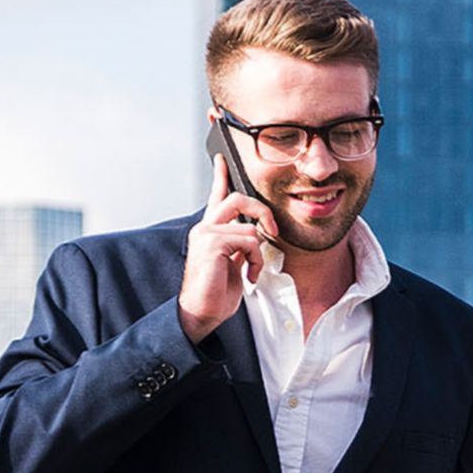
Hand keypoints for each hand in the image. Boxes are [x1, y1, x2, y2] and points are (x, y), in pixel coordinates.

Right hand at [179, 158, 274, 341]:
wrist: (201, 313)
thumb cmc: (216, 293)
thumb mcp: (234, 264)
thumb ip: (241, 245)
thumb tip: (258, 235)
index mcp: (209, 231)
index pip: (215, 197)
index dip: (220, 176)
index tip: (222, 159)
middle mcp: (204, 228)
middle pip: (237, 198)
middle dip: (262, 211)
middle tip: (272, 232)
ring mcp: (206, 234)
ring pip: (249, 227)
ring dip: (259, 253)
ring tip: (252, 270)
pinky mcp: (211, 244)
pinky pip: (249, 241)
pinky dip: (256, 261)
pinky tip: (249, 275)